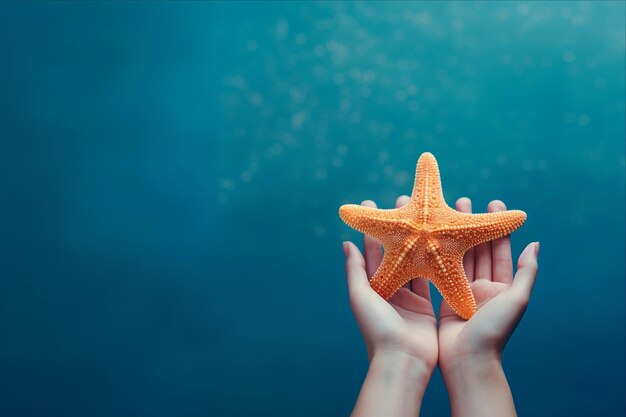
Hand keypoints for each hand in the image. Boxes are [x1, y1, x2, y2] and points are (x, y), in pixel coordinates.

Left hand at [343, 195, 437, 379]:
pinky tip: (444, 241)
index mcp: (373, 286)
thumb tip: (346, 242)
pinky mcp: (428, 307)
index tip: (373, 202)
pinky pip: (432, 278)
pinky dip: (438, 261)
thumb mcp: (361, 297)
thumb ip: (356, 270)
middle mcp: (391, 289)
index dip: (373, 227)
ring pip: (416, 261)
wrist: (404, 361)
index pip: (372, 250)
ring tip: (426, 215)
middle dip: (400, 227)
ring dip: (421, 240)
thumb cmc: (378, 329)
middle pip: (396, 251)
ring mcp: (409, 298)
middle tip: (404, 201)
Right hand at [438, 197, 538, 416]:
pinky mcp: (445, 297)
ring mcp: (463, 292)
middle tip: (462, 199)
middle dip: (471, 224)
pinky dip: (436, 253)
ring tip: (444, 212)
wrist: (467, 361)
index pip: (500, 250)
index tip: (491, 202)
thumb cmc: (493, 332)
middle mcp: (483, 287)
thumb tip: (535, 244)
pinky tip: (428, 237)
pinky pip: (441, 270)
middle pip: (478, 249)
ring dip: (453, 235)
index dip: (496, 226)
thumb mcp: (516, 300)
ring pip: (458, 256)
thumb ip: (527, 272)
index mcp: (502, 287)